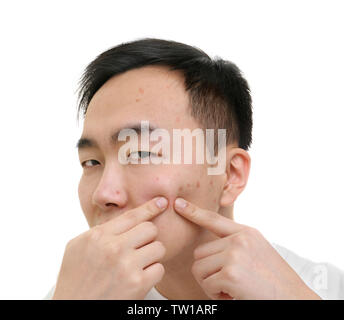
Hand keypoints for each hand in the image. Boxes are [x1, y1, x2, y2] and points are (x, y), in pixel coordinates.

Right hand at [52, 197, 167, 299]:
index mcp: (98, 236)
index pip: (132, 215)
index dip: (150, 207)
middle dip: (148, 237)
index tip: (162, 202)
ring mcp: (127, 265)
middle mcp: (113, 248)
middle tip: (139, 248)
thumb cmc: (74, 280)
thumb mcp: (77, 248)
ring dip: (151, 256)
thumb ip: (99, 231)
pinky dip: (152, 273)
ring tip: (138, 265)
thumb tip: (125, 220)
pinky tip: (139, 278)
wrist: (73, 309)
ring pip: (159, 247)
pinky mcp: (138, 284)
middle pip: (150, 229)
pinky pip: (159, 268)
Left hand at [174, 198, 320, 299]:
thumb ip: (235, 244)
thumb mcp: (258, 251)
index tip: (178, 204)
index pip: (214, 219)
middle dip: (208, 272)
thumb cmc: (275, 281)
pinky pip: (207, 285)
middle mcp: (239, 239)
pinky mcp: (231, 273)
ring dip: (211, 284)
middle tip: (229, 282)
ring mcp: (235, 254)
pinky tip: (236, 296)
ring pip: (199, 269)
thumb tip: (207, 250)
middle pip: (200, 253)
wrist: (296, 300)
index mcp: (246, 233)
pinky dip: (217, 295)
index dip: (193, 212)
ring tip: (234, 289)